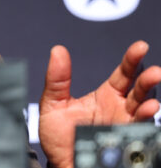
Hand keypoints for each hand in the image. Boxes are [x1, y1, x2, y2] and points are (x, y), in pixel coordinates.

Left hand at [38, 41, 160, 167]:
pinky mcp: (126, 143)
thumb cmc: (59, 136)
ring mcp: (125, 126)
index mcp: (106, 96)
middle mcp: (120, 109)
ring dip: (150, 104)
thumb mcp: (53, 104)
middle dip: (148, 80)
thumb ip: (57, 80)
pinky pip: (139, 133)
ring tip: (150, 101)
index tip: (140, 47)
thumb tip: (57, 51)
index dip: (132, 59)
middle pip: (140, 90)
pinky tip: (146, 115)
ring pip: (144, 111)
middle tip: (153, 72)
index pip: (123, 73)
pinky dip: (144, 124)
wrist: (59, 164)